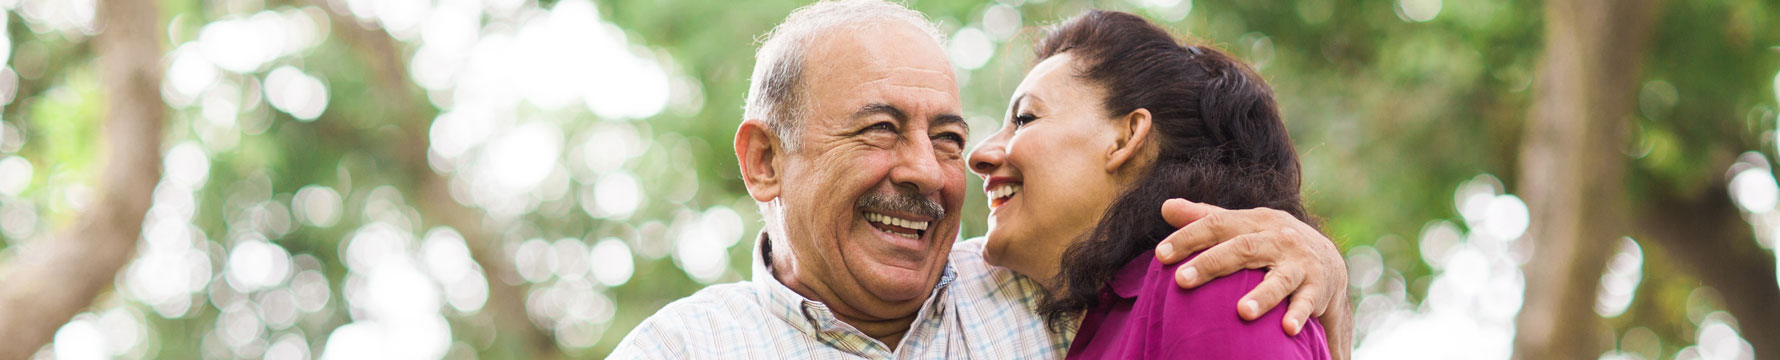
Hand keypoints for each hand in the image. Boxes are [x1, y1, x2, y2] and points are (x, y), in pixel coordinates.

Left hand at [1153, 198, 1345, 336]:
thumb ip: (1205, 217)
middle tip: (1182, 280)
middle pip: (1242, 248)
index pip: (1217, 224)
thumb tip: (1166, 207)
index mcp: (1255, 221)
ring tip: (1241, 312)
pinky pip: (1306, 302)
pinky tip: (1287, 329)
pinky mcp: (1316, 288)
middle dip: (1211, 263)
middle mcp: (1278, 238)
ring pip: (1279, 279)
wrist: (1327, 261)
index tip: (1160, 254)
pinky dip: (1298, 314)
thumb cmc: (1270, 243)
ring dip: (1262, 296)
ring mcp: (1299, 263)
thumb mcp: (1242, 226)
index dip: (1188, 237)